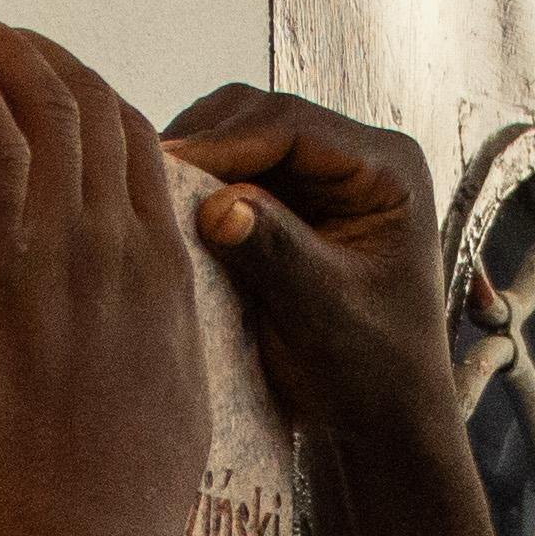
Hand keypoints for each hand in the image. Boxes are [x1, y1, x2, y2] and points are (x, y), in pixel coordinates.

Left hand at [0, 5, 203, 535]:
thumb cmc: (110, 531)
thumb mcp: (161, 433)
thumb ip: (145, 373)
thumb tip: (124, 373)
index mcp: (169, 289)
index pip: (142, 162)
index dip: (97, 108)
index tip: (57, 88)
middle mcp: (127, 250)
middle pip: (98, 114)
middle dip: (45, 62)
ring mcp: (65, 247)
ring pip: (43, 105)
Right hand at [159, 90, 452, 449]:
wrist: (383, 417)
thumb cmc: (375, 372)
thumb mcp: (326, 314)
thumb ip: (277, 254)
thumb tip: (218, 205)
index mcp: (388, 169)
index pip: (293, 125)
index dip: (225, 142)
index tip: (167, 165)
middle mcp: (356, 159)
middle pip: (262, 118)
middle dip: (204, 144)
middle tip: (146, 178)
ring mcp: (322, 179)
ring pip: (240, 139)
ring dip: (196, 163)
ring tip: (151, 196)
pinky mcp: (291, 204)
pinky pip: (234, 175)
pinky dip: (198, 188)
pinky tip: (167, 215)